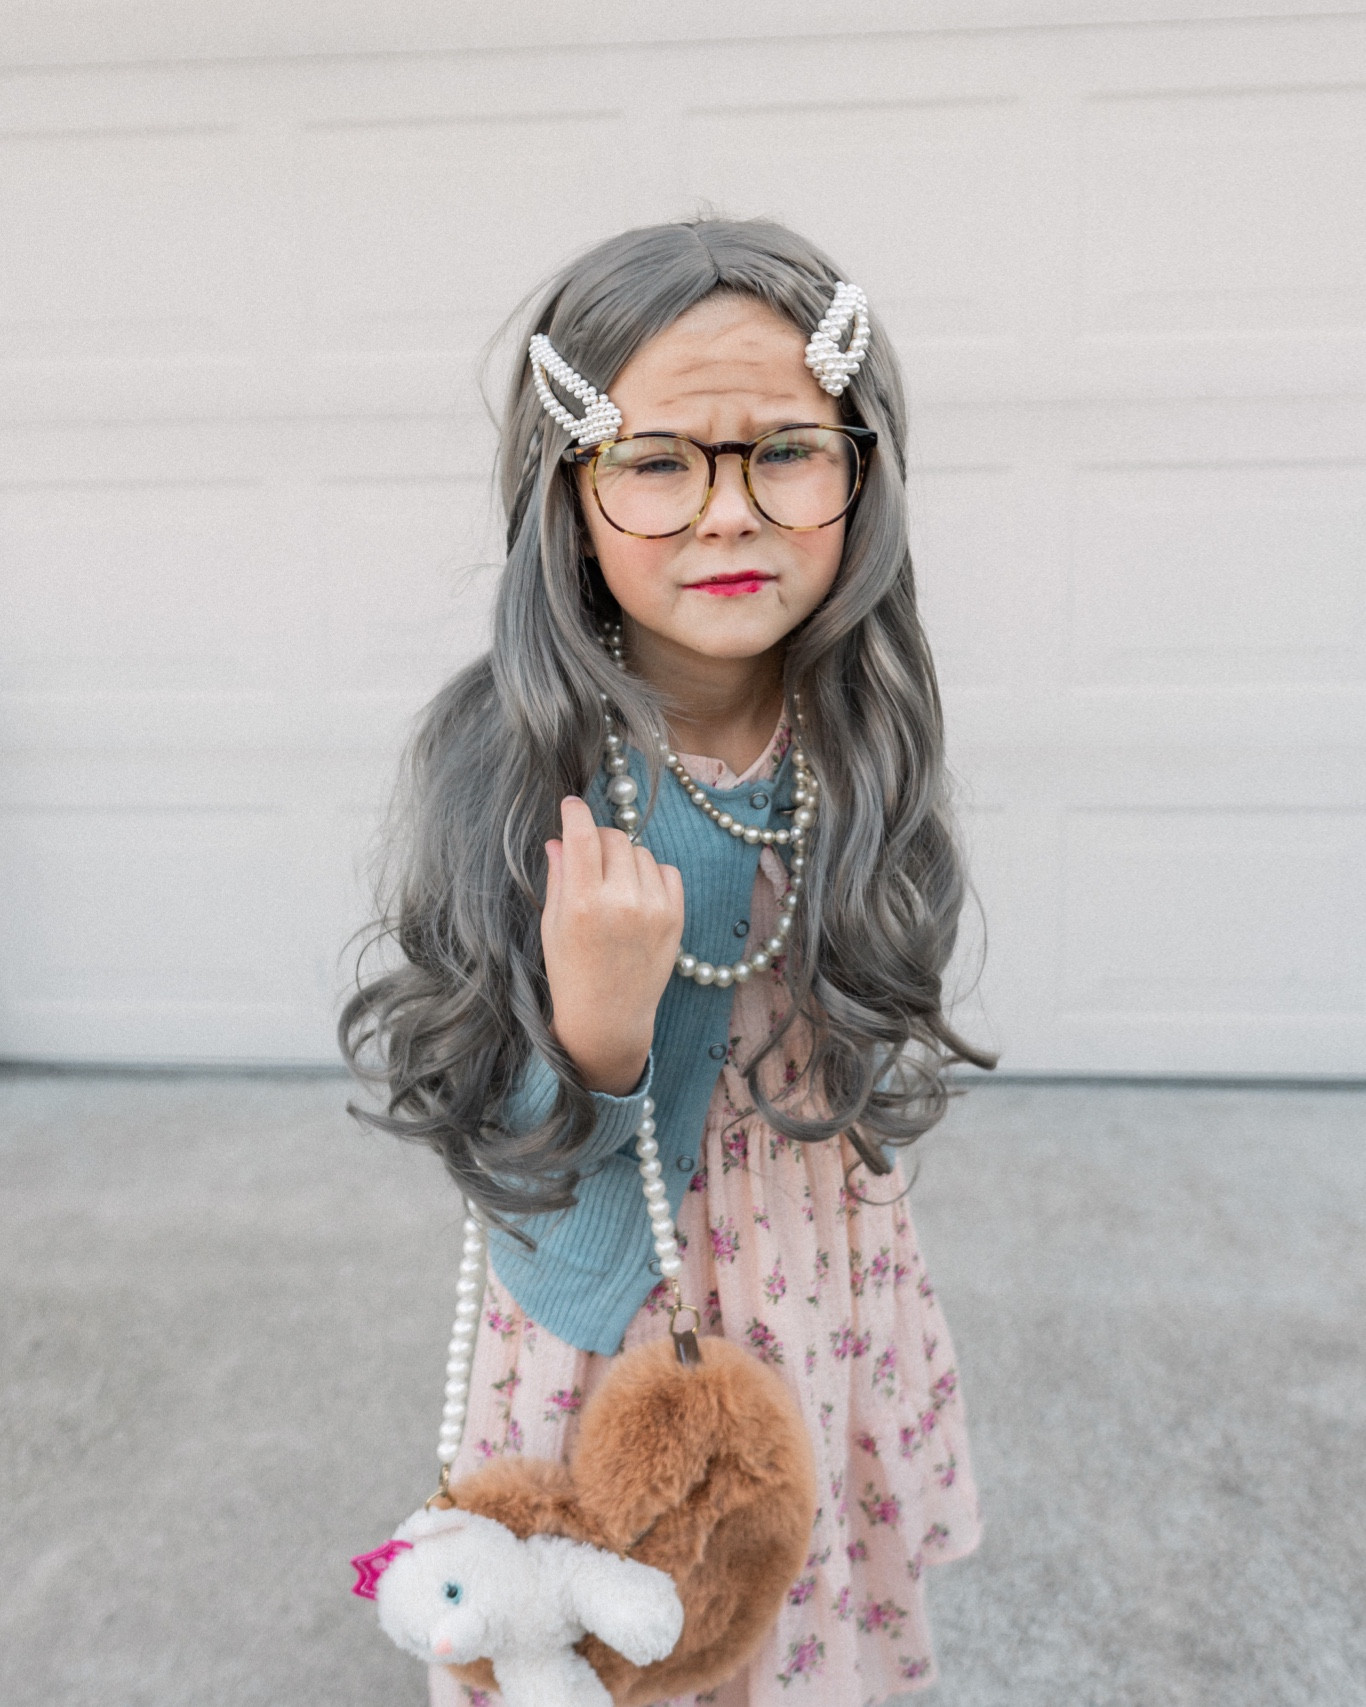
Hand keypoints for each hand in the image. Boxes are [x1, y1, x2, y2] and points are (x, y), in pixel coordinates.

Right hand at [542, 796, 684, 1094]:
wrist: (608, 1018)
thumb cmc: (571, 972)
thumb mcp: (553, 925)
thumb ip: (559, 877)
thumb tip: (560, 839)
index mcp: (582, 904)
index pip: (583, 836)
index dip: (575, 812)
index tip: (571, 805)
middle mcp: (621, 902)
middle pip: (614, 838)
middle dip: (598, 839)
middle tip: (590, 857)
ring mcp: (653, 909)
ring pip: (640, 852)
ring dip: (625, 859)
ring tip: (612, 887)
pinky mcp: (675, 918)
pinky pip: (666, 871)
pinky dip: (651, 875)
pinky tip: (636, 896)